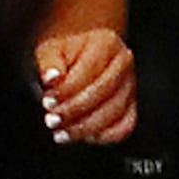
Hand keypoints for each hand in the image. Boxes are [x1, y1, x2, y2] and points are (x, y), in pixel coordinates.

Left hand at [32, 27, 138, 143]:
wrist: (76, 57)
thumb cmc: (63, 55)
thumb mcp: (49, 51)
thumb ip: (49, 63)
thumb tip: (51, 76)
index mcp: (106, 43)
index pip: (89, 71)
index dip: (67, 91)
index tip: (48, 102)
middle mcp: (123, 62)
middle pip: (104, 92)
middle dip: (75, 110)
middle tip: (52, 119)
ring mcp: (130, 85)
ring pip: (114, 112)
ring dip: (85, 127)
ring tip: (62, 131)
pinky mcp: (130, 106)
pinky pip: (123, 127)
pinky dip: (103, 135)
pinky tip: (82, 135)